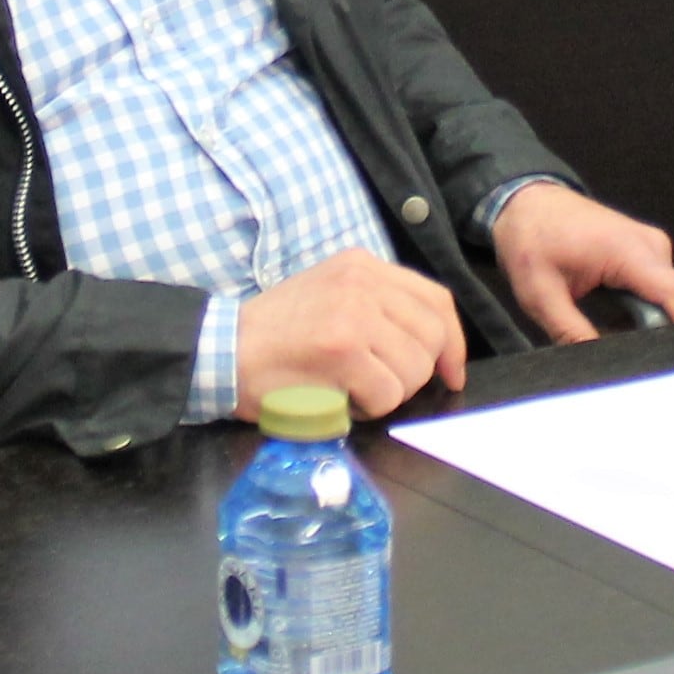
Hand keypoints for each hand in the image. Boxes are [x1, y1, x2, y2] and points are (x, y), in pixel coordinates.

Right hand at [237, 251, 466, 421]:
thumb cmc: (275, 335)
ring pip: (414, 370)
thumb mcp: (331, 297)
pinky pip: (387, 393)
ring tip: (352, 389)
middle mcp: (362, 280)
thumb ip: (379, 307)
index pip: (435, 299)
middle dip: (415, 375)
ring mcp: (353, 312)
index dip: (452, 342)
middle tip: (382, 387)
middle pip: (432, 336)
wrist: (221, 350)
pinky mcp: (341, 348)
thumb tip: (437, 345)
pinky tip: (339, 399)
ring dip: (388, 394)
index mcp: (362, 265)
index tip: (449, 372)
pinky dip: (368, 408)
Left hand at [487, 183, 673, 344]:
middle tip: (616, 350)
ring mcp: (651, 246)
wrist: (525, 203)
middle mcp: (651, 245)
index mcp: (630, 251)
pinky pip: (656, 290)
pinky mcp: (645, 252)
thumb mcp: (541, 296)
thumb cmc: (530, 239)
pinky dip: (638, 309)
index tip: (662, 362)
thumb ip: (572, 333)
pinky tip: (609, 316)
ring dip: (642, 323)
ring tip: (604, 329)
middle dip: (654, 335)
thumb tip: (595, 364)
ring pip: (666, 300)